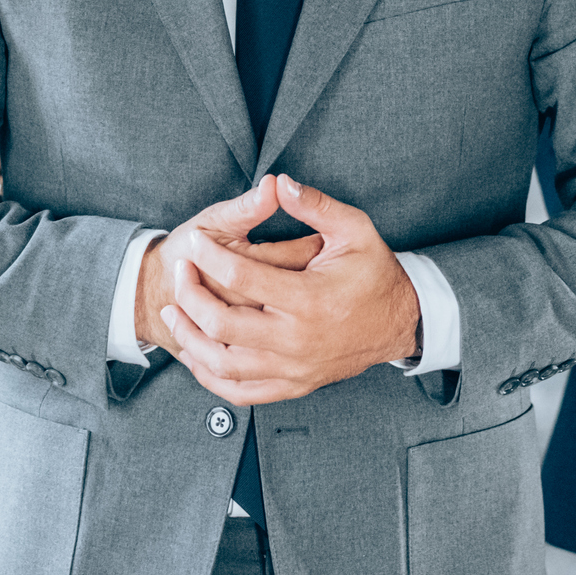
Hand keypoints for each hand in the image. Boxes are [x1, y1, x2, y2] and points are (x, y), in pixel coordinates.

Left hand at [163, 174, 420, 406]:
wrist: (401, 323)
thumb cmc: (375, 272)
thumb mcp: (354, 229)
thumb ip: (314, 205)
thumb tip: (278, 182)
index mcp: (309, 299)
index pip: (240, 277)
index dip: (208, 255)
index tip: (194, 240)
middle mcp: (298, 340)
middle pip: (222, 324)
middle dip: (190, 295)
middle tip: (179, 272)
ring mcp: (294, 368)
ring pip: (223, 364)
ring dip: (190, 339)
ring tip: (174, 313)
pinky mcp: (293, 385)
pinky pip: (240, 392)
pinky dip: (210, 377)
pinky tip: (196, 354)